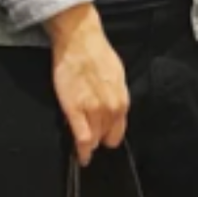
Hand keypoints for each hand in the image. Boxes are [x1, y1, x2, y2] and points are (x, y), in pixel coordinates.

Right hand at [46, 5, 128, 163]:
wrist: (79, 40)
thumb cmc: (97, 54)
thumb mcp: (116, 77)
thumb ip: (115, 97)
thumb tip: (111, 110)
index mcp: (122, 100)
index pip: (118, 131)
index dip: (109, 136)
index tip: (103, 139)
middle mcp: (111, 108)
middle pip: (105, 137)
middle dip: (98, 138)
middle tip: (89, 136)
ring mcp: (93, 110)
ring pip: (93, 140)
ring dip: (88, 144)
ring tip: (83, 147)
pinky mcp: (74, 109)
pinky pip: (81, 138)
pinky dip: (81, 150)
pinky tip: (80, 156)